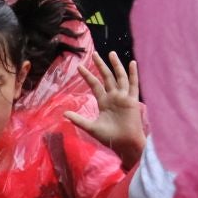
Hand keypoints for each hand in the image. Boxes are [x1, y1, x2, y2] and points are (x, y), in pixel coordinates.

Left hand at [65, 53, 144, 168]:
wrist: (125, 144)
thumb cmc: (110, 138)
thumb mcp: (91, 127)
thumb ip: (79, 120)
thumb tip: (64, 113)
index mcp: (104, 102)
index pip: (95, 84)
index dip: (88, 75)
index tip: (80, 67)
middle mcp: (114, 97)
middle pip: (106, 77)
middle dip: (101, 66)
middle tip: (95, 54)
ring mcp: (123, 97)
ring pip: (119, 77)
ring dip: (116, 66)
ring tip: (111, 53)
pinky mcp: (132, 100)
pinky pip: (133, 85)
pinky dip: (133, 74)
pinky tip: (132, 63)